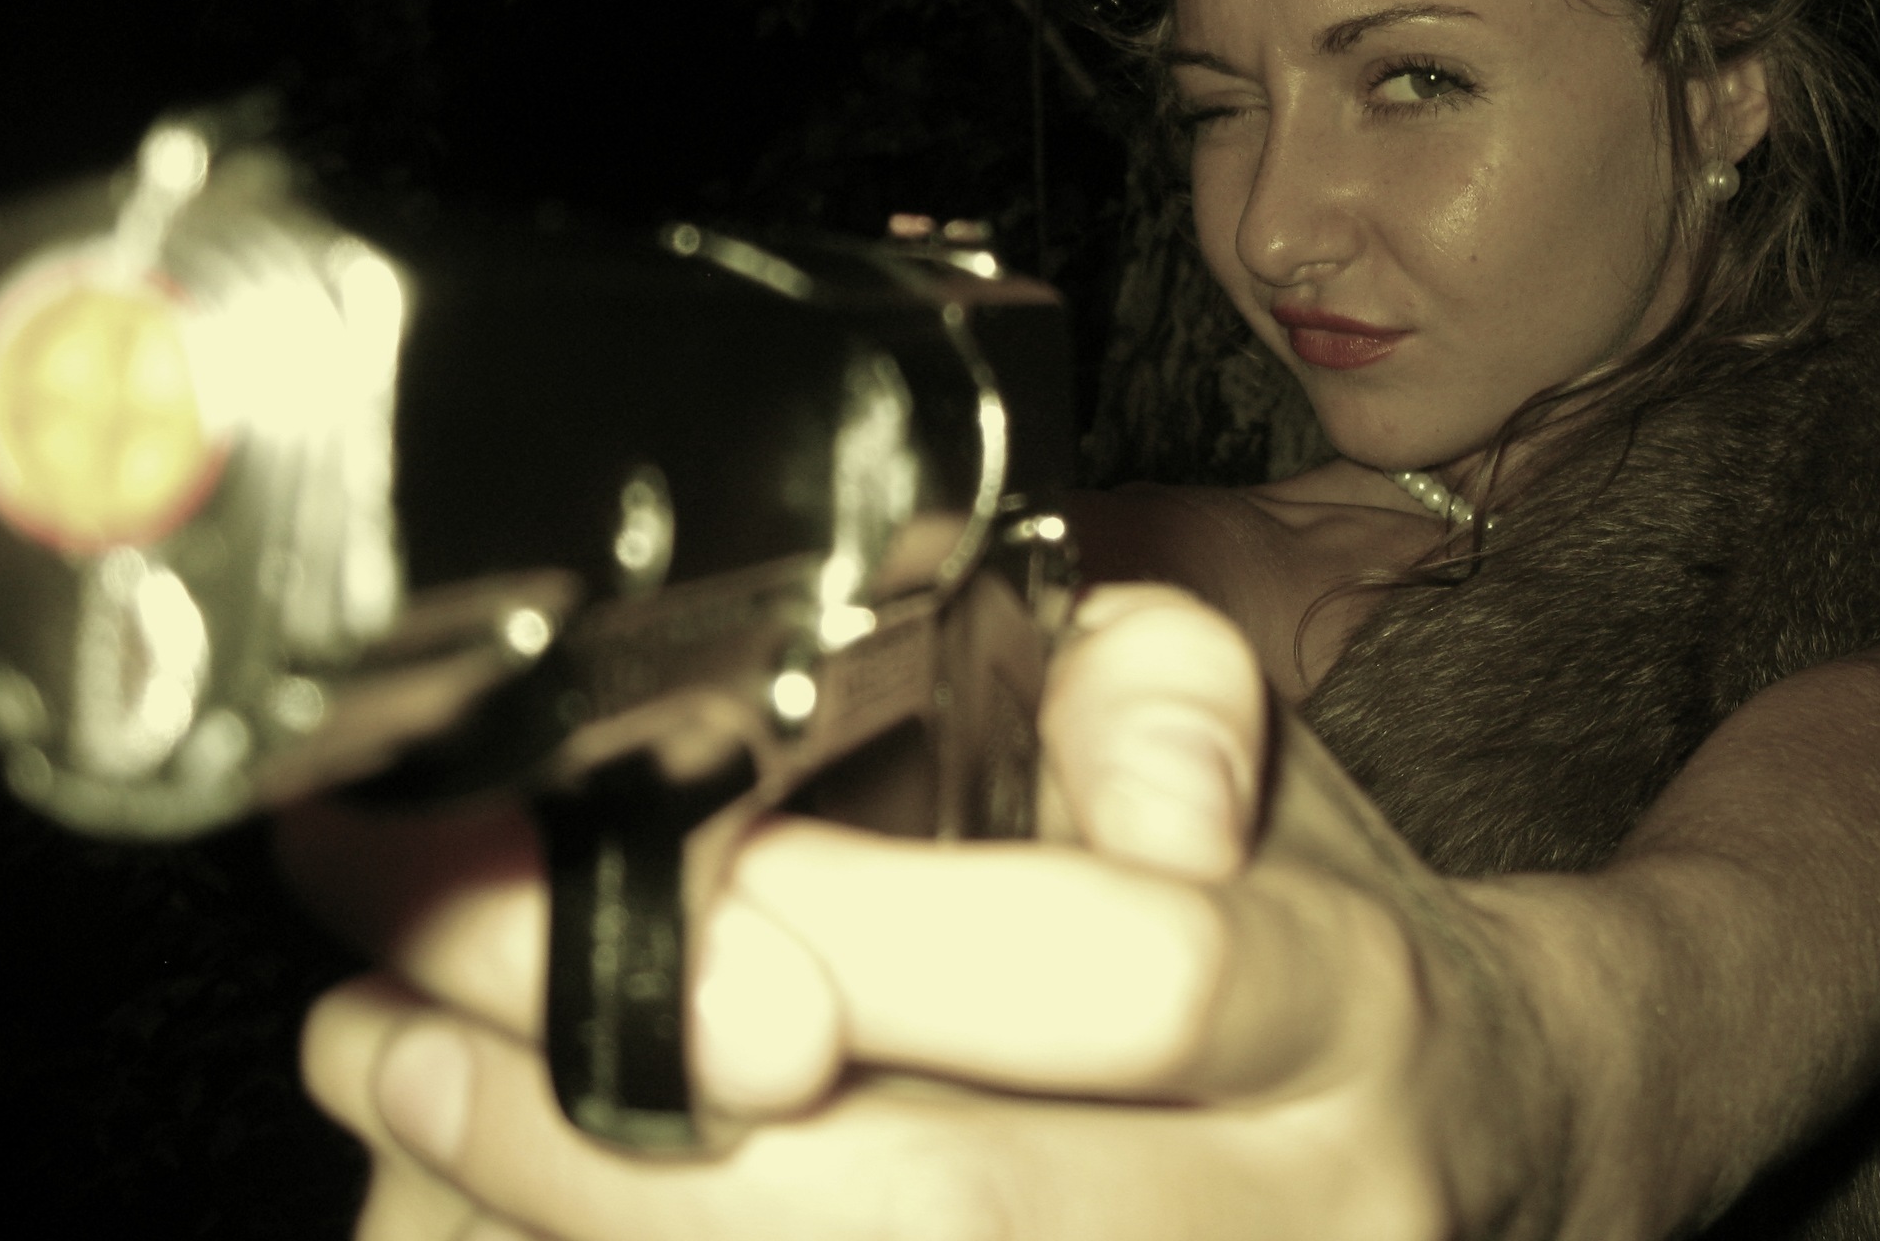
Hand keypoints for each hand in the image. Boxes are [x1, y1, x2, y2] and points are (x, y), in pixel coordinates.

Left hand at [286, 583, 1552, 1240]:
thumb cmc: (1310, 935)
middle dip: (624, 1138)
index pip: (1109, 970)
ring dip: (586, 1237)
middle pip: (949, 1220)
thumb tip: (953, 718)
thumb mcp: (1260, 759)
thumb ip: (1140, 693)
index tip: (591, 863)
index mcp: (1331, 996)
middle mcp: (1299, 1217)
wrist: (1485, 1151)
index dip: (845, 931)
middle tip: (393, 1023)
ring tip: (404, 1097)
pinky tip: (518, 1219)